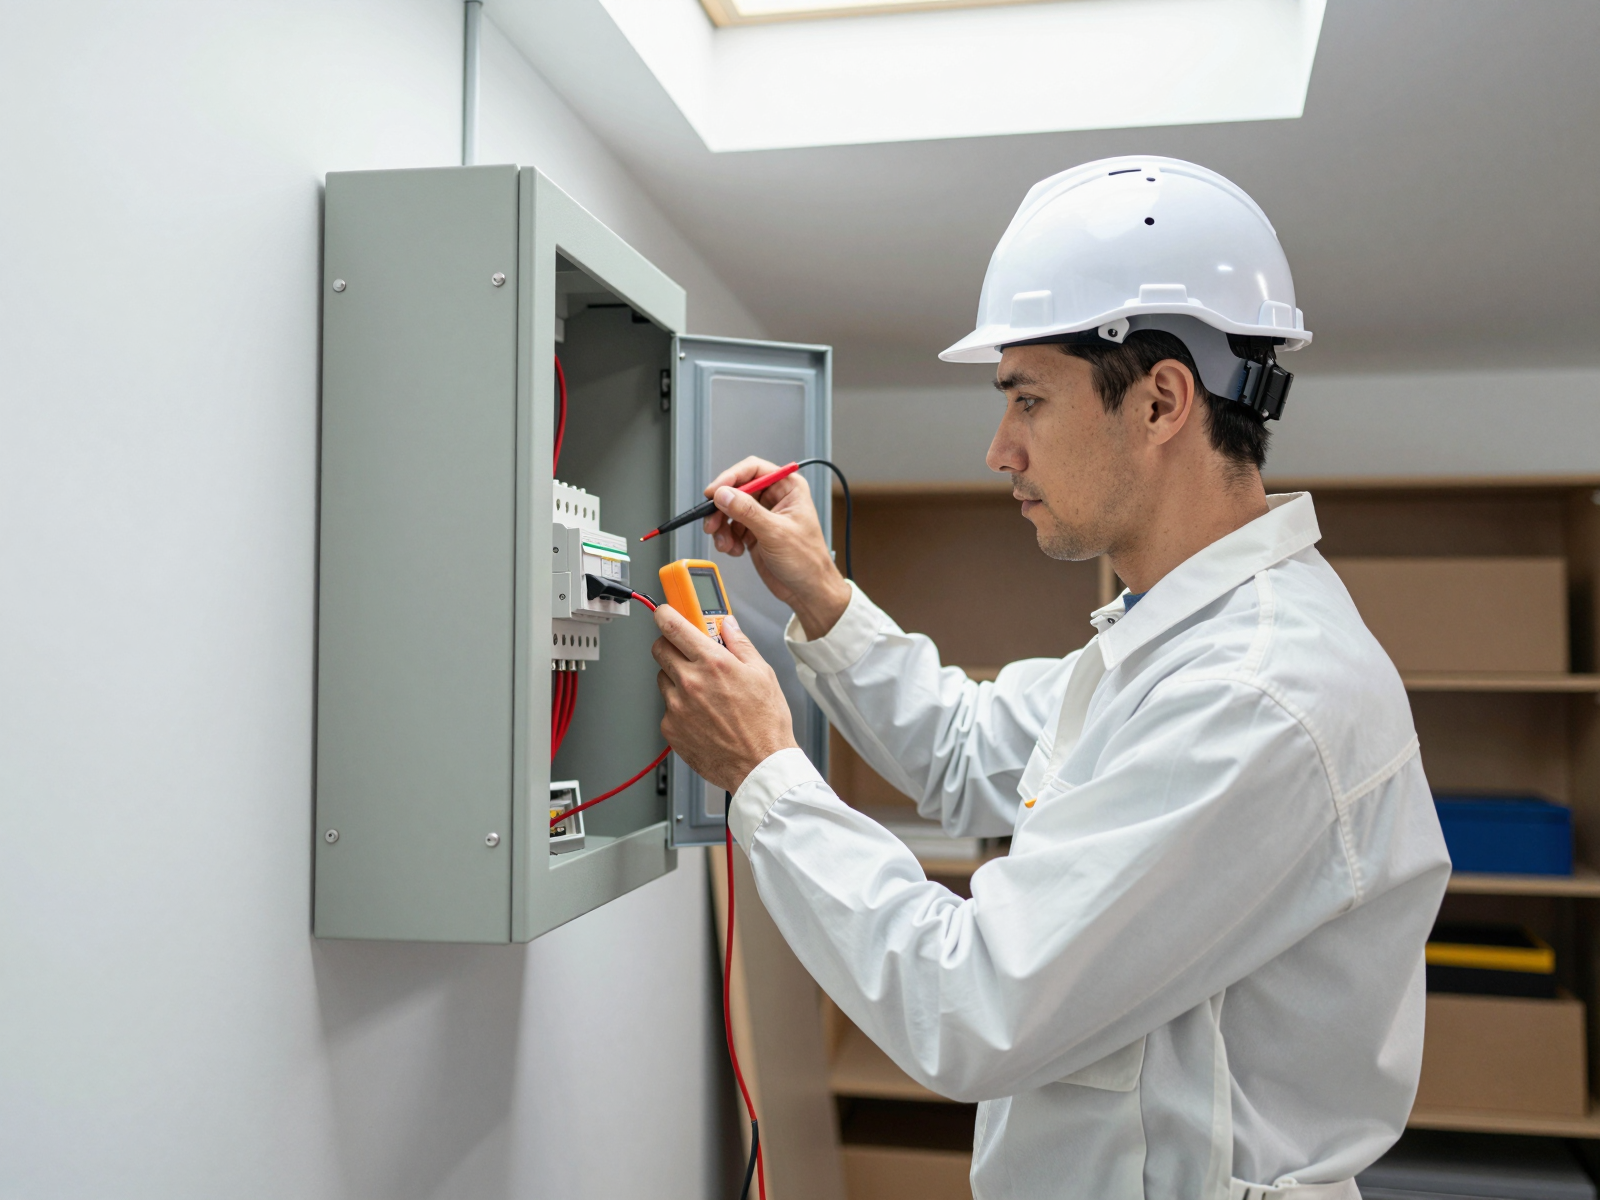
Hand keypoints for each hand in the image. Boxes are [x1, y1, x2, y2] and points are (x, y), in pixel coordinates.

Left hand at [652, 605, 798, 794]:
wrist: (760, 765)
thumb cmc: (765, 724)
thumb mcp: (762, 673)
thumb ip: (740, 644)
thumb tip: (728, 625)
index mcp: (713, 663)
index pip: (674, 626)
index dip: (665, 615)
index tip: (665, 613)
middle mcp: (690, 682)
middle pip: (660, 648)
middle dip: (671, 645)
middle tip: (686, 651)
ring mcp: (677, 707)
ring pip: (662, 679)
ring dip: (676, 678)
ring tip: (702, 692)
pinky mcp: (670, 729)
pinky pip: (667, 708)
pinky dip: (679, 707)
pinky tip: (701, 715)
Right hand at [702, 456, 851, 639]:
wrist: (808, 591)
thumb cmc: (808, 561)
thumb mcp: (775, 533)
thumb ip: (747, 512)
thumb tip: (724, 494)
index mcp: (788, 488)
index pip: (753, 469)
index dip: (731, 478)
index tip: (715, 492)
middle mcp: (775, 499)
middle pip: (737, 490)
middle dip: (722, 507)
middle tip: (712, 522)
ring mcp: (763, 516)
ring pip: (730, 510)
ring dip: (722, 526)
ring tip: (724, 542)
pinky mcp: (754, 533)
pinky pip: (731, 528)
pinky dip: (727, 539)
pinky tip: (734, 549)